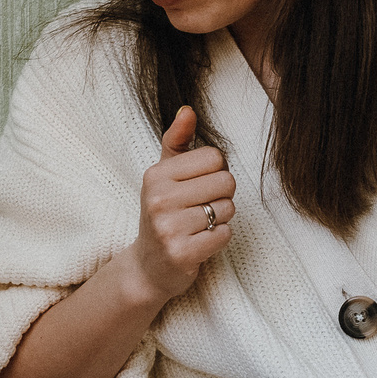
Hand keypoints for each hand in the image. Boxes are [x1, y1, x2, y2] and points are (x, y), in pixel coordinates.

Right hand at [123, 106, 235, 302]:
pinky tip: (200, 242)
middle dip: (222, 196)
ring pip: (228, 209)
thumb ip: (177, 142)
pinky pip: (225, 234)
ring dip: (221, 219)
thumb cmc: (163, 214)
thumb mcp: (164, 176)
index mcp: (155, 175)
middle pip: (226, 181)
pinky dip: (219, 239)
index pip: (215, 157)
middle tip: (202, 208)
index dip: (216, 172)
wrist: (148, 267)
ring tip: (198, 226)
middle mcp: (158, 199)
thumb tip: (188, 110)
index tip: (199, 186)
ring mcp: (168, 228)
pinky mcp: (181, 253)